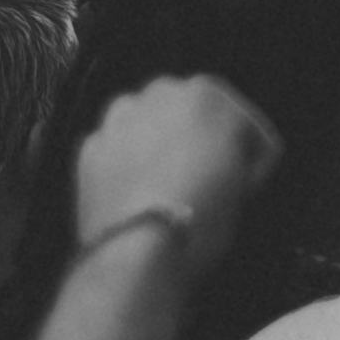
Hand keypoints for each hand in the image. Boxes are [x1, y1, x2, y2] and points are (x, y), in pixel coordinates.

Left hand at [73, 73, 280, 277]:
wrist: (138, 248)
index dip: (250, 154)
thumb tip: (225, 163)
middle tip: (205, 180)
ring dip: (157, 144)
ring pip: (147, 125)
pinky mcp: (89, 149)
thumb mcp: (245, 181)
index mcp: (207, 91)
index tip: (246, 184)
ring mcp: (118, 119)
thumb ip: (236, 155)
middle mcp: (160, 92)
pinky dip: (125, 165)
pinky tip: (135, 193)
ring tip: (165, 185)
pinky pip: (116, 150)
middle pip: (188, 113)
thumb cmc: (203, 212)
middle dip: (197, 139)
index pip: (243, 120)